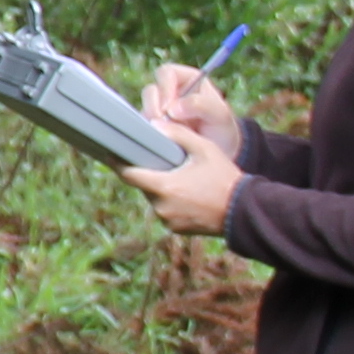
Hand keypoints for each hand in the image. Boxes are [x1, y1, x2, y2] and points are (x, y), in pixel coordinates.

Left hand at [121, 142, 241, 236]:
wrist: (244, 210)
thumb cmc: (224, 177)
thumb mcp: (204, 149)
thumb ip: (178, 134)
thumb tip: (154, 125)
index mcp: (165, 187)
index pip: (130, 175)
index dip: (119, 164)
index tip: (109, 154)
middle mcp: (162, 206)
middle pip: (143, 186)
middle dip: (148, 173)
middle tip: (158, 161)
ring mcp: (168, 220)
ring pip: (154, 199)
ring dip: (160, 188)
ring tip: (178, 177)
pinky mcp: (176, 229)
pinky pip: (165, 211)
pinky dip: (170, 201)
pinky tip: (186, 193)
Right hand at [139, 63, 239, 158]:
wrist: (218, 154)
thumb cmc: (222, 130)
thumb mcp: (220, 115)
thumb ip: (201, 106)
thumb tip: (173, 108)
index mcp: (188, 80)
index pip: (168, 73)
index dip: (165, 87)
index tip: (168, 107)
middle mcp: (171, 93)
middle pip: (150, 90)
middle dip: (154, 106)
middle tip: (162, 121)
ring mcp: (160, 110)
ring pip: (144, 108)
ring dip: (150, 120)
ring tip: (163, 132)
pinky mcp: (154, 127)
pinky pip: (143, 126)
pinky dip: (149, 132)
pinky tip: (160, 140)